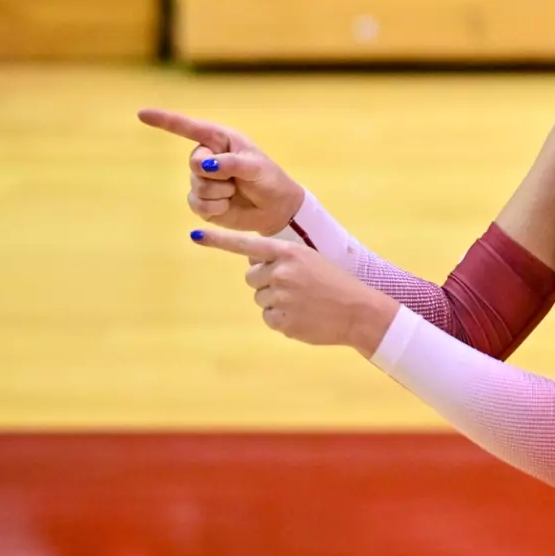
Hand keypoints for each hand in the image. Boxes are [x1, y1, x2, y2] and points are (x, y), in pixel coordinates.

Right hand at [138, 109, 303, 235]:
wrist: (275, 208)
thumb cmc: (269, 180)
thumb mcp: (255, 167)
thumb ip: (230, 163)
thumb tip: (205, 166)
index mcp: (220, 140)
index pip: (189, 128)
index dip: (164, 120)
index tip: (142, 114)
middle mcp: (208, 157)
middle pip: (194, 162)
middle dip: (216, 174)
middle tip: (236, 179)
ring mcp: (203, 180)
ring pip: (197, 186)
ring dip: (221, 192)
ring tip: (236, 191)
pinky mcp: (202, 202)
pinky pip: (197, 204)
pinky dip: (216, 207)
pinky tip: (228, 205)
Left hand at [190, 228, 396, 352]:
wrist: (358, 311)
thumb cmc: (334, 284)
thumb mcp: (309, 261)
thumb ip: (281, 260)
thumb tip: (252, 270)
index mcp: (288, 252)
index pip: (246, 245)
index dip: (219, 241)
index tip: (196, 235)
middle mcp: (281, 272)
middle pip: (252, 277)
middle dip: (267, 282)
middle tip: (295, 287)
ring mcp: (280, 296)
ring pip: (261, 298)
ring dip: (276, 301)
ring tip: (304, 302)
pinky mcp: (282, 320)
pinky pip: (269, 318)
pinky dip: (283, 319)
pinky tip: (303, 316)